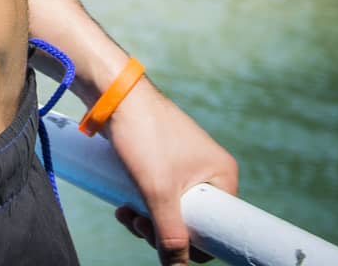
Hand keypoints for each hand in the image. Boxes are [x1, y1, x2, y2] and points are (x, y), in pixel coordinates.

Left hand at [103, 78, 237, 264]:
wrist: (114, 94)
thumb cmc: (143, 136)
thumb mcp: (158, 193)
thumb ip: (171, 236)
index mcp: (223, 175)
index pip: (217, 229)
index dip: (191, 244)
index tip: (162, 240)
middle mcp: (210, 170)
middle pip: (192, 222)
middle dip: (162, 232)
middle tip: (138, 224)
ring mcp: (187, 165)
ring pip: (173, 211)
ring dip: (149, 221)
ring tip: (126, 214)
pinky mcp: (166, 161)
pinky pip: (162, 196)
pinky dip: (145, 206)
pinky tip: (125, 206)